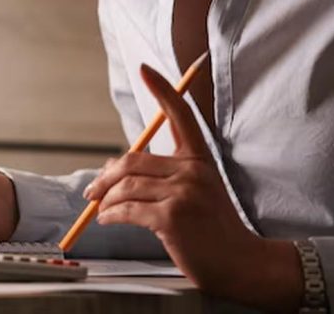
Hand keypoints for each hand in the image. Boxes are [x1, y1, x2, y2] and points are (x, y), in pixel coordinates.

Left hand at [84, 63, 301, 311]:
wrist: (241, 264)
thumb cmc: (212, 229)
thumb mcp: (194, 192)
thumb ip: (160, 175)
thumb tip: (112, 169)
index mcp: (199, 159)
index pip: (181, 115)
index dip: (163, 89)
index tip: (146, 69)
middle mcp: (193, 170)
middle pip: (131, 160)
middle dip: (105, 178)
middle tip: (92, 192)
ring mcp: (184, 192)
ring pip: (125, 186)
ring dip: (105, 200)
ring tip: (101, 210)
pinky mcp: (172, 217)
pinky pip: (127, 209)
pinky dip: (111, 215)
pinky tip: (108, 220)